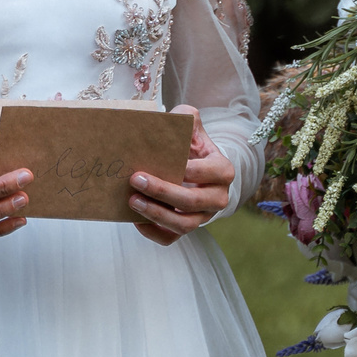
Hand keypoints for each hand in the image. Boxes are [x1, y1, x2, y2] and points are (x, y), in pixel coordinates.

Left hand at [129, 105, 234, 245]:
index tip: (161, 162)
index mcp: (223, 170)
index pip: (209, 172)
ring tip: (133, 200)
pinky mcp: (186, 228)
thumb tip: (172, 119)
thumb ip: (186, 117)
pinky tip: (136, 219)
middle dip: (163, 192)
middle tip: (136, 179)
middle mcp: (218, 197)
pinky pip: (170, 238)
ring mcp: (203, 217)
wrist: (194, 169)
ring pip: (183, 225)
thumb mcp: (192, 127)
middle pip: (192, 202)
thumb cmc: (191, 146)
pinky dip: (153, 232)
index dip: (187, 169)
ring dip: (156, 214)